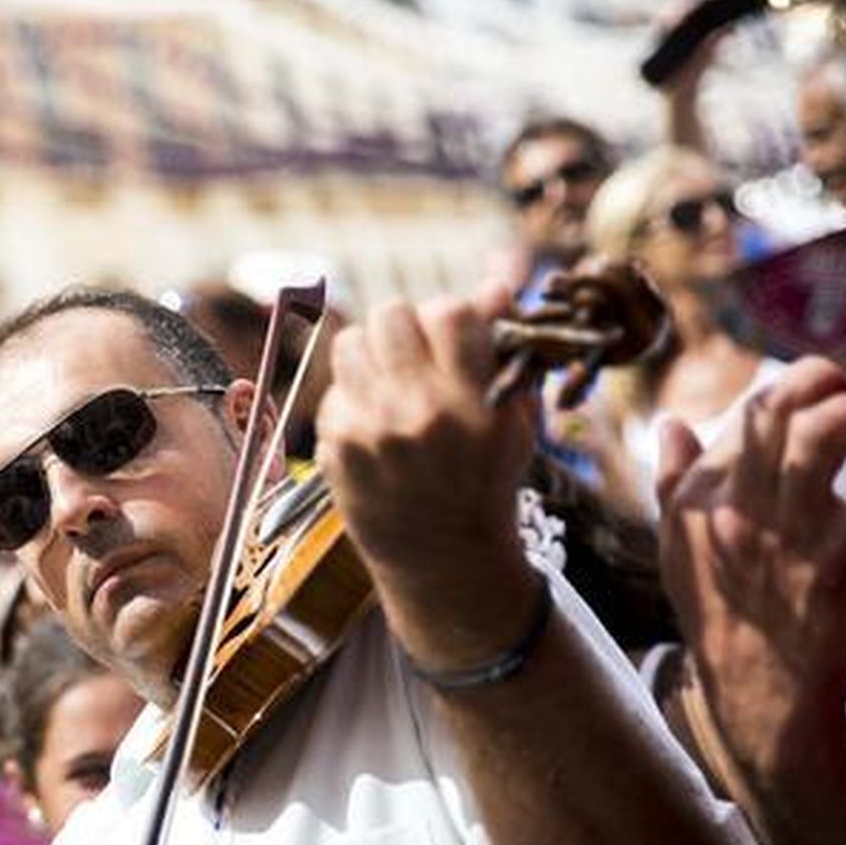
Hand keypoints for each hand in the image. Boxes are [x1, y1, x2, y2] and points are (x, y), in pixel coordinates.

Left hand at [315, 286, 541, 668]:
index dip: (452, 317)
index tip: (455, 337)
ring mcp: (368, 430)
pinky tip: (375, 426)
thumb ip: (504, 354)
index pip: (448, 311)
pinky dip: (353, 399)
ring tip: (391, 382)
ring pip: (349, 342)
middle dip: (406, 328)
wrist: (443, 558)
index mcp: (468, 402)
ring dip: (372, 354)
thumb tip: (494, 286)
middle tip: (416, 354)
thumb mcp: (512, 422)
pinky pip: (333, 390)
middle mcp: (414, 412)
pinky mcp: (334, 448)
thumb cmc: (485, 483)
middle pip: (390, 314)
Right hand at [657, 357, 845, 782]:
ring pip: (833, 432)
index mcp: (712, 497)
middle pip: (787, 406)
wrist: (762, 697)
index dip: (800, 383)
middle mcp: (752, 510)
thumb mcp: (677, 549)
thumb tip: (668, 423)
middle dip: (832, 385)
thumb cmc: (721, 612)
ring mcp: (805, 537)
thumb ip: (674, 480)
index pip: (755, 407)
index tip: (825, 397)